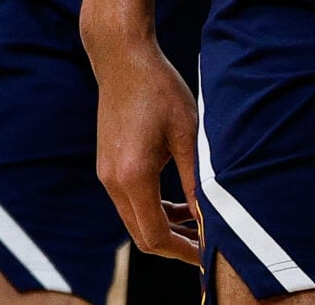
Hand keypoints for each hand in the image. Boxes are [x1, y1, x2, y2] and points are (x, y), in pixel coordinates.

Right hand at [88, 30, 202, 265]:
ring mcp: (106, 174)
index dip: (182, 251)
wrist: (123, 59)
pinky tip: (177, 202)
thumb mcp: (187, 133)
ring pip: (134, 219)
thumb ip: (195, 180)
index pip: (155, 235)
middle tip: (206, 245)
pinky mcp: (107, 166)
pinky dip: (152, 209)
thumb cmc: (159, 89)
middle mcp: (113, 181)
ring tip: (197, 222)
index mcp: (134, 176)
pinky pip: (129, 202)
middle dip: (174, 245)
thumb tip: (208, 217)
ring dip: (164, 226)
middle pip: (141, 235)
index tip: (206, 256)